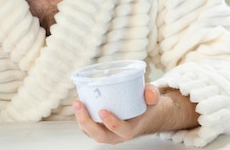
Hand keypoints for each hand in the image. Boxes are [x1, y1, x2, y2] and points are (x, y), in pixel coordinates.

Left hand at [73, 84, 192, 144]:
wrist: (142, 114)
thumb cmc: (145, 106)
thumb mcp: (152, 98)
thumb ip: (153, 94)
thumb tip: (149, 94)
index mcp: (131, 129)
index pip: (121, 130)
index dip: (112, 123)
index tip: (103, 111)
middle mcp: (117, 135)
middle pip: (100, 135)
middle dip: (87, 122)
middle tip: (80, 104)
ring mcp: (106, 133)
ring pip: (90, 132)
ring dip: (81, 119)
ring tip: (77, 102)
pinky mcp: (98, 128)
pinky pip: (87, 127)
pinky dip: (80, 117)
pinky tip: (78, 103)